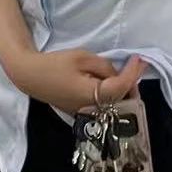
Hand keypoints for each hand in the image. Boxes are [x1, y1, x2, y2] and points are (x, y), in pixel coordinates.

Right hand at [5, 50, 145, 114]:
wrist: (30, 76)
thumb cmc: (56, 64)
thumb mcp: (82, 57)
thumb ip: (104, 66)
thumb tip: (117, 74)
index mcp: (92, 95)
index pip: (121, 87)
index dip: (133, 73)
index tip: (140, 59)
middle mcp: (92, 110)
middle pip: (121, 101)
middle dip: (131, 85)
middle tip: (135, 67)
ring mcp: (87, 113)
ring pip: (114, 106)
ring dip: (123, 91)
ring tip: (126, 73)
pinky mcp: (82, 112)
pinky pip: (104, 106)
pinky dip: (113, 96)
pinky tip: (111, 83)